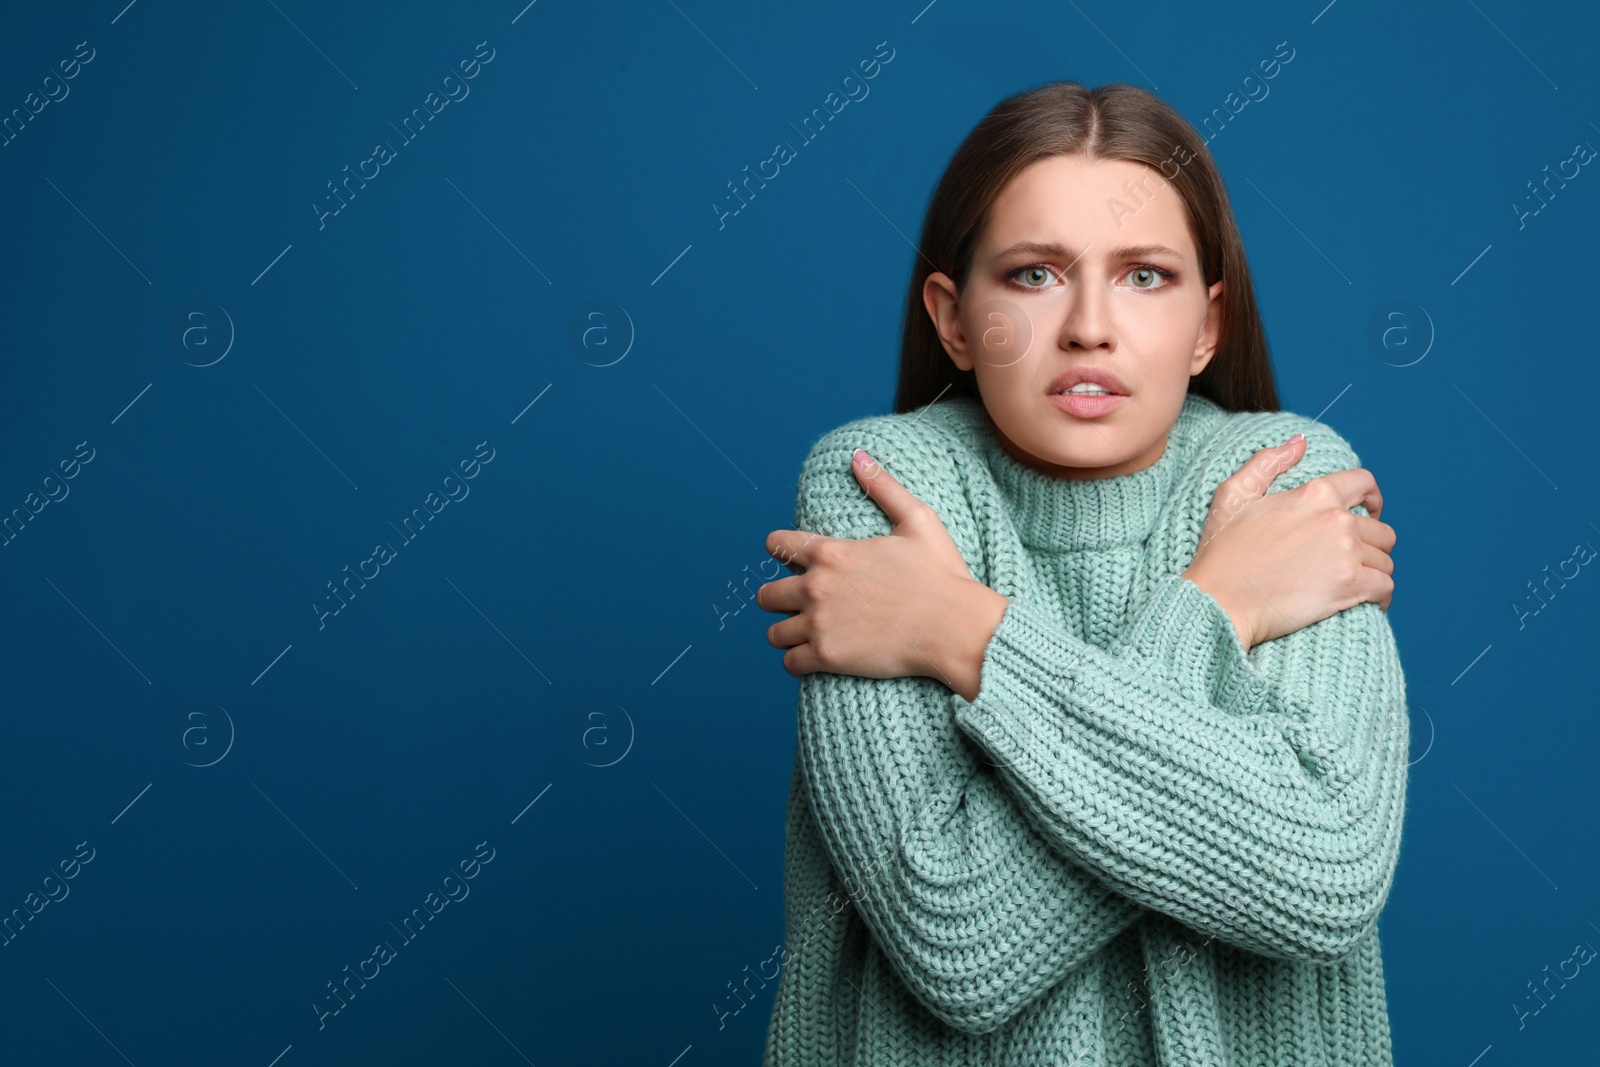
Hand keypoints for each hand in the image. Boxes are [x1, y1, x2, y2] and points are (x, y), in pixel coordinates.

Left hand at [760, 448, 1007, 695]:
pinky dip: (797, 661)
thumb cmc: (942, 575)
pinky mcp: (827, 656)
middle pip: (767, 595)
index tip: (783, 557)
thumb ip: (883, 487)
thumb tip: (857, 456)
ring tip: (804, 634)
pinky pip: (790, 662)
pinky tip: (813, 657)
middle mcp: (817, 586)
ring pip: (774, 632)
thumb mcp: (918, 520)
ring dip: (786, 633)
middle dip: (778, 598)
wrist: (956, 628)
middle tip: (796, 605)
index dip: (777, 550)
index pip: (778, 545)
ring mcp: (819, 623)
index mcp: (832, 552)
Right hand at [1182, 435, 1396, 651]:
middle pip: (1381, 530)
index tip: (1370, 512)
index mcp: (1314, 494)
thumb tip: (1300, 442)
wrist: (1218, 602)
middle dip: (1371, 545)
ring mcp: (1346, 553)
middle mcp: (1336, 520)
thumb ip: (1267, 462)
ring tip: (1356, 584)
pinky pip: (1385, 587)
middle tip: (1353, 559)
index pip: (1364, 483)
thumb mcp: (1233, 496)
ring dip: (1373, 572)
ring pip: (1385, 561)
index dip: (1373, 498)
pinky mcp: (1350, 585)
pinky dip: (1381, 597)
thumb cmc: (1221, 553)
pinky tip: (1369, 603)